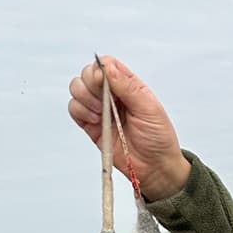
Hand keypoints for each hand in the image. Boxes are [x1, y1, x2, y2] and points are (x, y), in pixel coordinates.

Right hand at [68, 56, 190, 202]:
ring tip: (100, 114)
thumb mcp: (149, 109)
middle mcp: (112, 94)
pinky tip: (95, 121)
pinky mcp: (91, 125)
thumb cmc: (158, 138)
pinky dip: (80, 111)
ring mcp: (100, 109)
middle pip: (87, 74)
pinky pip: (74, 109)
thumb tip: (107, 67)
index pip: (106, 64)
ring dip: (85, 99)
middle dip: (91, 85)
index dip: (99, 69)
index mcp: (128, 85)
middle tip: (104, 102)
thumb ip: (128, 87)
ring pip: (77, 89)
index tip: (103, 81)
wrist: (155, 168)